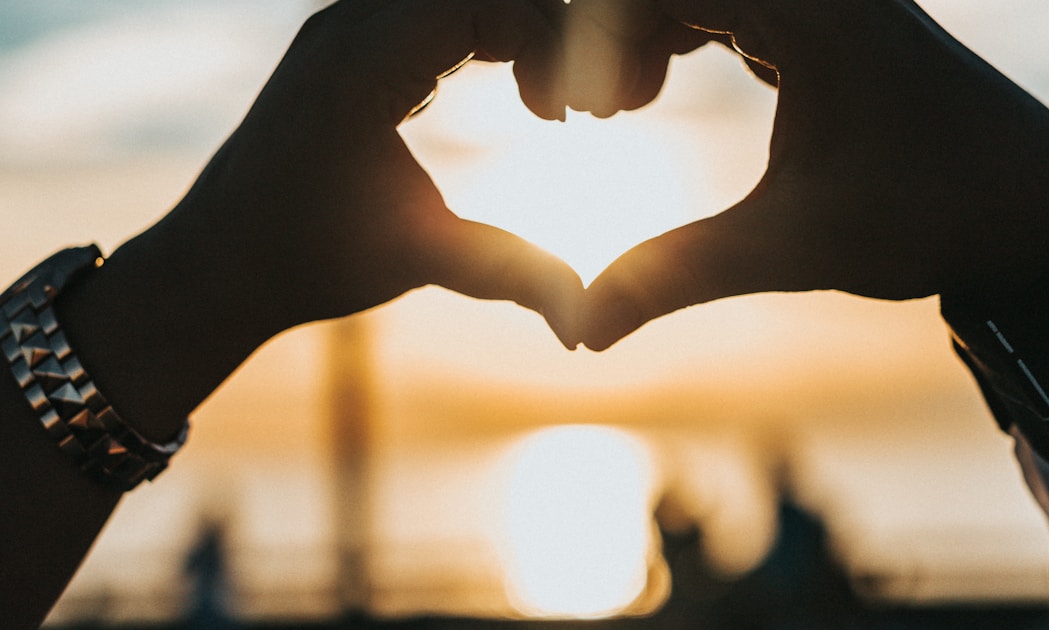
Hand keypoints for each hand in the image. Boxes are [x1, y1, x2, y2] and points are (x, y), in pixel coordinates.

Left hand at [147, 0, 581, 345]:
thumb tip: (585, 325)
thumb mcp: (418, 260)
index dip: (550, 44)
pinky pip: (436, 10)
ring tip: (546, 102)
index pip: (487, 1)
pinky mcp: (348, 42)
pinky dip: (487, 35)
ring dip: (517, 31)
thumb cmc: (310, 261)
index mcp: (363, 64)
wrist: (220, 262)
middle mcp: (348, 25)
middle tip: (568, 106)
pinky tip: (511, 92)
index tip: (568, 118)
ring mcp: (344, 27)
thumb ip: (509, 273)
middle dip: (544, 32)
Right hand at [573, 0, 1048, 349]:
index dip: (590, 38)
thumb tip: (583, 328)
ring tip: (615, 110)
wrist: (1032, 209)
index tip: (570, 115)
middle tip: (585, 115)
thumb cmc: (928, 216)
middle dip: (606, 34)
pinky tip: (650, 93)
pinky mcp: (827, 19)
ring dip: (637, 34)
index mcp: (807, 8)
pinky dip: (674, 35)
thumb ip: (678, 274)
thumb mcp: (793, 245)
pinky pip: (724, 5)